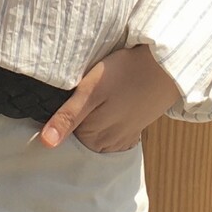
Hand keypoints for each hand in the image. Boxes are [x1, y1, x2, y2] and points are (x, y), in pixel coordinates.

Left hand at [39, 45, 180, 153]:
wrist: (166, 66)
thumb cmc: (126, 73)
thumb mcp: (91, 90)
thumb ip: (68, 117)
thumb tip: (45, 144)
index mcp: (92, 138)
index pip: (63, 135)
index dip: (58, 115)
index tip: (64, 97)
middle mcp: (107, 144)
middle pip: (79, 135)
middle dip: (76, 119)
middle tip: (83, 93)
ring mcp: (122, 138)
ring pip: (95, 133)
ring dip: (92, 119)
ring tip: (98, 97)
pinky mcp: (134, 129)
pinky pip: (111, 131)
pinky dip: (107, 120)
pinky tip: (110, 103)